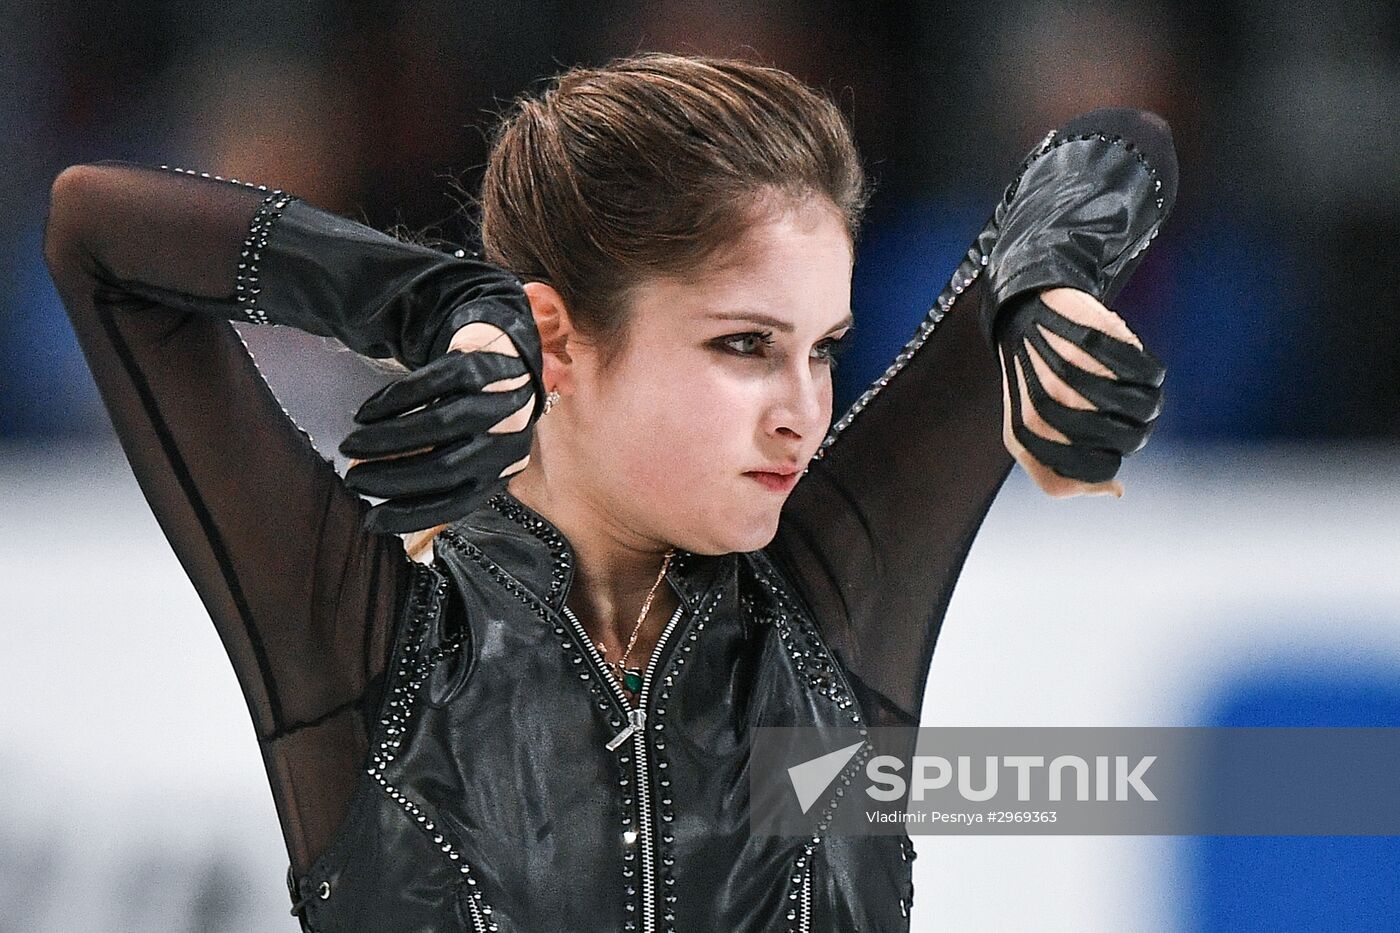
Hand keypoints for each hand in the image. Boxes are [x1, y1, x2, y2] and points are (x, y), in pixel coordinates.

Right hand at [339, 322, 538, 533]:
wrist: (505, 351)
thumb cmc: (479, 411)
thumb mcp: (474, 450)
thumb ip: (442, 475)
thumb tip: (383, 505)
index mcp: (501, 469)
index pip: (457, 503)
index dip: (411, 515)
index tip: (371, 521)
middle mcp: (504, 439)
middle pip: (444, 468)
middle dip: (391, 478)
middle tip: (353, 478)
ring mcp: (494, 401)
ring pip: (435, 427)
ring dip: (385, 440)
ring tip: (352, 445)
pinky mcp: (476, 367)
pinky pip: (428, 387)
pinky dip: (391, 402)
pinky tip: (366, 413)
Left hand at [996, 287, 1164, 497]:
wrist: (1025, 315)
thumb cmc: (1029, 385)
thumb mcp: (1024, 438)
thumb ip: (1056, 479)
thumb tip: (1117, 490)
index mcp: (1032, 432)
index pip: (1099, 468)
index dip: (1111, 461)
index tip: (1101, 443)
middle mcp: (1051, 403)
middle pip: (1129, 440)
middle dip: (1132, 433)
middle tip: (1118, 416)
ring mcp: (1076, 371)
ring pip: (1144, 409)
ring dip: (1144, 404)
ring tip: (1124, 390)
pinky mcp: (1101, 339)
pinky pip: (1148, 373)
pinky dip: (1147, 373)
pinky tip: (1128, 368)